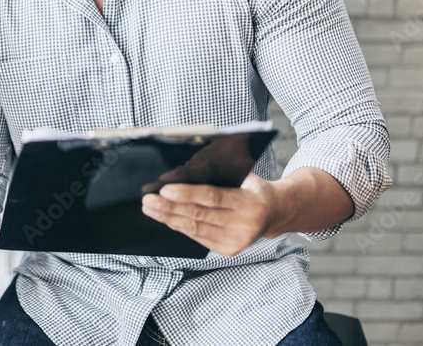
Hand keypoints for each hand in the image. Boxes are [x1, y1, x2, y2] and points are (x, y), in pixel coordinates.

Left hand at [140, 173, 280, 256]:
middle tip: (148, 200)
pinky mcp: (228, 250)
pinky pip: (198, 237)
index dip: (186, 194)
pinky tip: (167, 218)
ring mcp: (237, 241)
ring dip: (169, 218)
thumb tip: (181, 172)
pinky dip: (180, 227)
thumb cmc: (253, 189)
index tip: (164, 190)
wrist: (274, 213)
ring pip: (195, 228)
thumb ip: (219, 177)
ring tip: (151, 209)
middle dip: (169, 208)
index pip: (212, 197)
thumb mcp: (243, 177)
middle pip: (199, 215)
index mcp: (249, 201)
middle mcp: (244, 224)